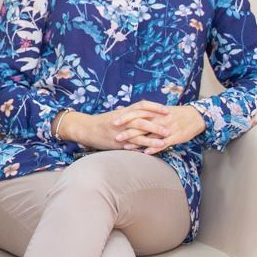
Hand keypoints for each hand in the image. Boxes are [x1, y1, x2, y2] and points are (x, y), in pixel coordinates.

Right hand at [56, 101, 171, 150]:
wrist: (85, 128)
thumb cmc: (101, 122)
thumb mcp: (116, 115)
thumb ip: (129, 114)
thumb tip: (142, 113)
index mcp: (124, 111)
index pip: (142, 105)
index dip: (155, 106)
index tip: (167, 109)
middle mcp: (122, 119)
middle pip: (143, 118)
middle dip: (158, 123)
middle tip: (171, 126)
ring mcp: (119, 131)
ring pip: (139, 132)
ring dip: (153, 137)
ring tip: (166, 140)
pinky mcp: (117, 141)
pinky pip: (132, 144)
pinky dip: (142, 147)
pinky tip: (151, 151)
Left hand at [116, 105, 206, 153]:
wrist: (196, 116)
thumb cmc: (175, 114)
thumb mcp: (160, 111)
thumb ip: (146, 113)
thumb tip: (130, 114)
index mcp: (155, 112)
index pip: (137, 113)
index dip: (125, 117)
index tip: (113, 122)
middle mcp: (159, 119)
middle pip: (141, 125)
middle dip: (127, 131)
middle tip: (115, 136)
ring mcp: (167, 128)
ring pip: (150, 135)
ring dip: (138, 142)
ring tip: (126, 147)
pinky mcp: (175, 136)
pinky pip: (163, 143)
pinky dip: (154, 148)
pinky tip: (145, 153)